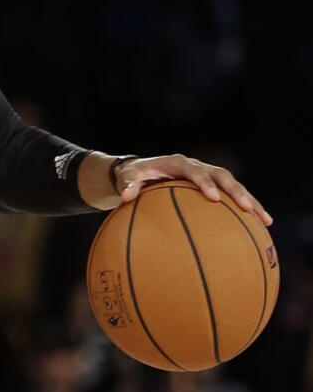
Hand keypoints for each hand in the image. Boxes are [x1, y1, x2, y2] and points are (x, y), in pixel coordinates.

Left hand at [115, 154, 271, 224]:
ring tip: (265, 221)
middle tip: (246, 208)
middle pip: (222, 175)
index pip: (194, 170)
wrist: (140, 171)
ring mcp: (207, 175)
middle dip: (235, 191)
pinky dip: (246, 210)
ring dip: (250, 201)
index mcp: (178, 163)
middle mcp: (197, 167)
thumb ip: (127, 185)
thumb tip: (125, 197)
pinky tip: (260, 228)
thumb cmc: (134, 175)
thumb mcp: (127, 178)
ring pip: (234, 186)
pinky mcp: (213, 186)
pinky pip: (232, 198)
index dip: (204, 182)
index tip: (212, 197)